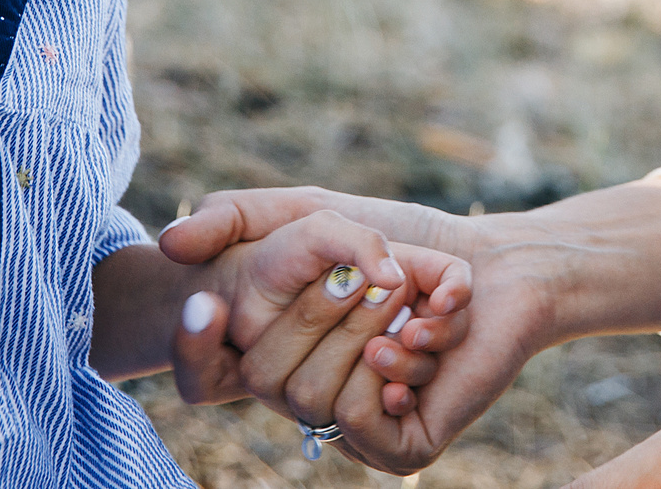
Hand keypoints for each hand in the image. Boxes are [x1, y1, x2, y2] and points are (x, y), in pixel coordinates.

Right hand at [163, 187, 558, 472]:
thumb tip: (169, 245)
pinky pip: (361, 420)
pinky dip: (395, 370)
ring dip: (368, 332)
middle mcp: (306, 396)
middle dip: (325, 309)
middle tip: (381, 281)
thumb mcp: (312, 212)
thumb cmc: (402, 235)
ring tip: (409, 312)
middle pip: (266, 376)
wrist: (491, 262)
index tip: (208, 300)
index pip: (197, 376)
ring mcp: (352, 427)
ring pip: (311, 399)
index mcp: (275, 355)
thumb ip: (235, 217)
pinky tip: (421, 343)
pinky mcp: (401, 447)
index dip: (193, 343)